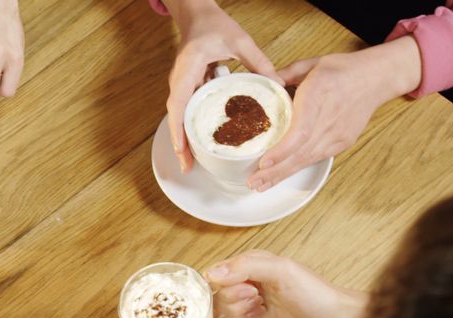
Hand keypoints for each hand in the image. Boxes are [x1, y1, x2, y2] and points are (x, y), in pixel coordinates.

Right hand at [167, 0, 278, 172]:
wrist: (197, 15)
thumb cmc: (213, 25)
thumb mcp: (240, 40)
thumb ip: (259, 61)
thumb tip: (277, 85)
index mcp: (188, 67)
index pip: (178, 102)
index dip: (178, 128)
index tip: (182, 148)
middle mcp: (179, 79)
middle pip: (176, 116)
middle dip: (179, 143)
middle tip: (188, 166)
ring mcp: (181, 85)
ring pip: (179, 117)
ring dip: (183, 139)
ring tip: (191, 162)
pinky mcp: (186, 87)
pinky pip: (186, 111)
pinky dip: (190, 128)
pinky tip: (201, 143)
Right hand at [204, 250, 367, 317]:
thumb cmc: (319, 295)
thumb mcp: (283, 272)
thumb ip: (246, 267)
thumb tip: (212, 273)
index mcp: (254, 265)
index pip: (218, 273)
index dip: (224, 285)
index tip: (245, 290)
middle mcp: (250, 285)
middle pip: (218, 295)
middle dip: (232, 302)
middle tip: (256, 303)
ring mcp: (252, 309)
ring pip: (222, 315)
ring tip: (255, 317)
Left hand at [248, 36, 421, 190]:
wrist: (377, 79)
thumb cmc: (342, 70)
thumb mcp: (311, 63)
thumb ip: (286, 74)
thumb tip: (264, 82)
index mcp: (319, 95)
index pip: (300, 131)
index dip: (282, 150)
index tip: (264, 161)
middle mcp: (329, 120)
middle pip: (301, 152)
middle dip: (275, 170)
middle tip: (253, 182)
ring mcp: (338, 135)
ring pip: (307, 159)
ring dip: (283, 174)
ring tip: (261, 184)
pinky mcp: (343, 142)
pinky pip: (316, 157)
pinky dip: (296, 167)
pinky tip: (280, 175)